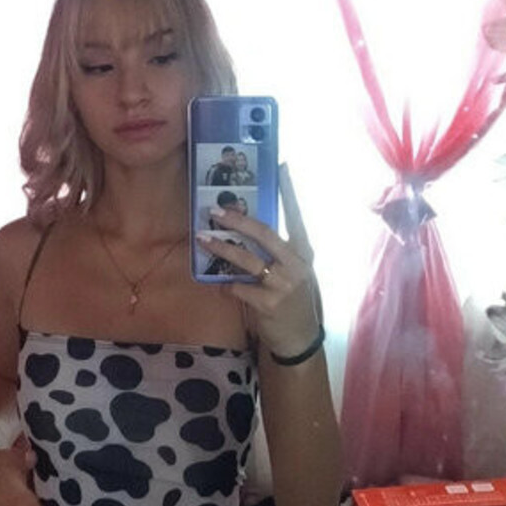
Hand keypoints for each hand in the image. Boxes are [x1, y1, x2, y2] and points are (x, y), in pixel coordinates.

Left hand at [196, 162, 320, 359]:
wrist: (299, 337)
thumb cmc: (292, 299)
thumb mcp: (294, 272)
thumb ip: (278, 252)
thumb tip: (249, 227)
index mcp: (303, 252)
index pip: (296, 216)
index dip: (289, 192)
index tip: (282, 167)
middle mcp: (297, 264)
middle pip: (264, 234)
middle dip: (237, 220)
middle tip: (215, 210)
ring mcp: (283, 284)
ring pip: (245, 260)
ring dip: (221, 248)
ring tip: (202, 239)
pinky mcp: (268, 304)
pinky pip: (237, 288)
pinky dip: (226, 285)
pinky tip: (221, 285)